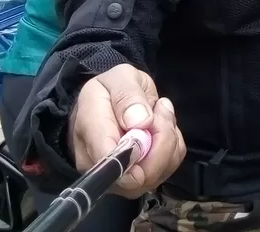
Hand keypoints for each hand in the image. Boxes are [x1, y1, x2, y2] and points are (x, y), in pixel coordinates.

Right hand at [68, 64, 185, 197]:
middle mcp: (97, 164)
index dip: (139, 150)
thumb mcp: (120, 78)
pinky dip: (171, 148)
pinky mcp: (135, 181)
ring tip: (159, 115)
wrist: (109, 102)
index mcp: (88, 131)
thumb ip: (128, 96)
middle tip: (160, 109)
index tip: (151, 121)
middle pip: (137, 176)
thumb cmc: (112, 89)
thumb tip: (140, 123)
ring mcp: (116, 178)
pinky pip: (166, 170)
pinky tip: (160, 130)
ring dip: (168, 141)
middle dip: (161, 140)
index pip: (111, 161)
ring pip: (156, 174)